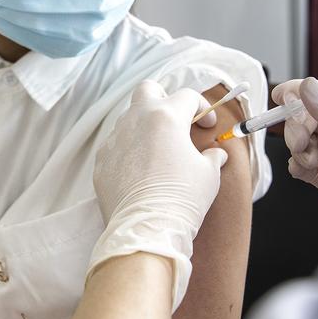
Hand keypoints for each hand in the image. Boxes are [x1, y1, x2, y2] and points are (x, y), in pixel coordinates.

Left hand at [89, 81, 228, 311]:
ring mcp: (114, 140)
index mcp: (165, 117)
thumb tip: (215, 155)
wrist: (146, 228)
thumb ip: (212, 157)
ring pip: (129, 118)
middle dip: (163, 98)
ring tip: (159, 150)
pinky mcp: (102, 160)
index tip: (206, 125)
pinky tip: (140, 170)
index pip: (187, 96)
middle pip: (148, 89)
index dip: (201, 108)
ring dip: (145, 127)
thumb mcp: (208, 174)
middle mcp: (135, 121)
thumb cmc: (182, 198)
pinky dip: (129, 150)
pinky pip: (116, 145)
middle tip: (175, 119)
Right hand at [271, 77, 317, 226]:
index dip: (303, 92)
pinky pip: (303, 168)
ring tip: (309, 160)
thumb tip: (308, 89)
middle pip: (311, 118)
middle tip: (299, 138)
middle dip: (298, 125)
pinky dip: (297, 166)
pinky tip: (304, 169)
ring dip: (298, 147)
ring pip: (304, 142)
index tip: (282, 96)